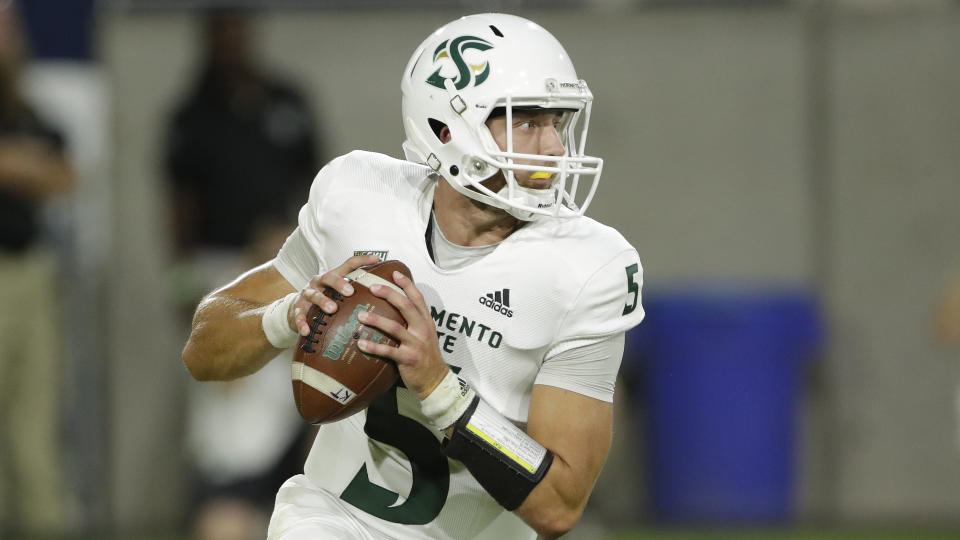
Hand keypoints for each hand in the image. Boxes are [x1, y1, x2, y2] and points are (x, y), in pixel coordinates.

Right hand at [288, 254, 381, 335]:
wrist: (296, 308)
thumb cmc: (325, 298)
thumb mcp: (337, 292)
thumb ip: (356, 291)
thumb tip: (384, 292)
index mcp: (332, 276)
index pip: (348, 264)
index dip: (362, 260)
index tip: (377, 258)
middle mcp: (319, 282)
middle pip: (329, 277)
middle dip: (339, 283)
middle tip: (350, 291)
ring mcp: (307, 294)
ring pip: (314, 295)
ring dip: (323, 301)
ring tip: (332, 309)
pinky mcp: (297, 308)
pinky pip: (299, 315)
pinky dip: (302, 322)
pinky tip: (307, 331)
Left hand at [354, 270, 449, 399]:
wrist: (435, 381)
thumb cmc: (426, 356)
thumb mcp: (426, 335)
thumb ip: (415, 322)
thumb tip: (396, 308)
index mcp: (426, 322)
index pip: (418, 298)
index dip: (407, 284)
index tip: (395, 273)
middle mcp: (422, 330)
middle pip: (406, 306)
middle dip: (389, 294)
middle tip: (372, 287)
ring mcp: (416, 344)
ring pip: (395, 327)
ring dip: (376, 320)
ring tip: (360, 316)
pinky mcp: (408, 359)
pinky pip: (388, 351)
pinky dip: (374, 347)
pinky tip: (360, 343)